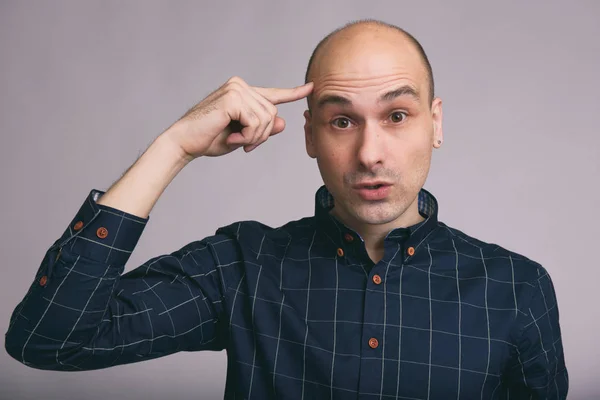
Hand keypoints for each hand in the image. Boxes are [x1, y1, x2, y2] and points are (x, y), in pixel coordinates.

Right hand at [165, 76, 312, 158]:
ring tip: (236, 141)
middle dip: (262, 134)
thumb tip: (282, 123)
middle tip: (244, 144)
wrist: (185, 142)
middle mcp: (240, 85)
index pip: (273, 93)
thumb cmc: (210, 139)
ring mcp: (236, 89)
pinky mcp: (233, 98)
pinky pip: (256, 122)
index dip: (293, 92)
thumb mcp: (243, 136)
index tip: (311, 87)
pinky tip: (233, 139)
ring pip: (267, 118)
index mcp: (243, 92)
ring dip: (254, 137)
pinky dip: (248, 136)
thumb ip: (262, 128)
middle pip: (273, 112)